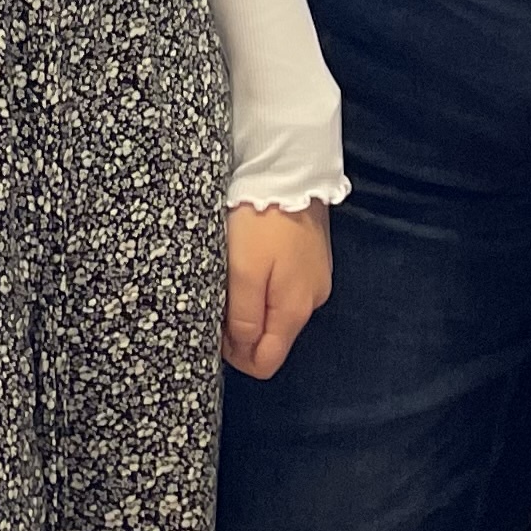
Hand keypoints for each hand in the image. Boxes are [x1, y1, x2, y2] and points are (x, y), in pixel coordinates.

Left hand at [223, 201, 331, 378]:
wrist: (290, 168)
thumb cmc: (262, 220)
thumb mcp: (243, 272)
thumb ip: (244, 317)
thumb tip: (244, 352)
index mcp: (295, 311)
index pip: (266, 362)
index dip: (236, 355)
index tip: (215, 328)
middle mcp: (312, 301)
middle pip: (271, 338)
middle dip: (242, 328)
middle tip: (220, 295)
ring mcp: (314, 278)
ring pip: (276, 311)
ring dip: (252, 302)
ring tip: (235, 272)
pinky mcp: (311, 257)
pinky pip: (284, 286)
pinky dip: (265, 282)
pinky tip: (253, 258)